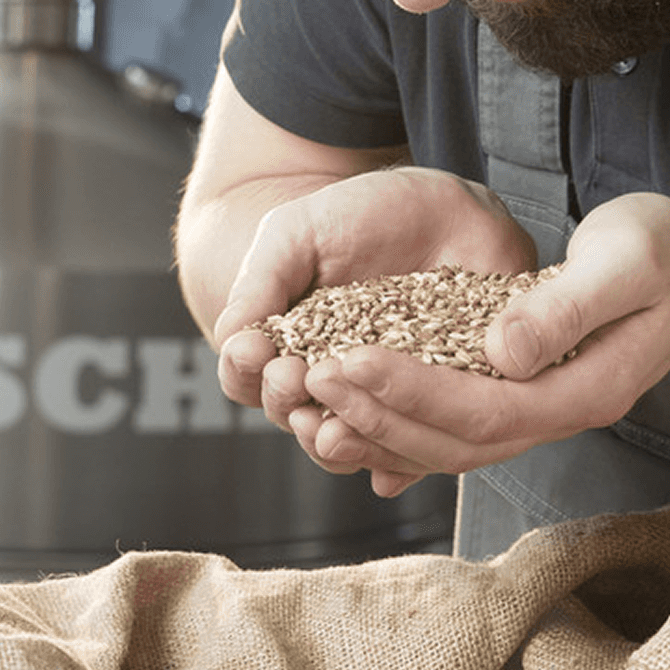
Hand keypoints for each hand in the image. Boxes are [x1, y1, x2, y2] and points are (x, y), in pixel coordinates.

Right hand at [211, 169, 534, 486]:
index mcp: (287, 346)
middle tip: (292, 374)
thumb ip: (259, 283)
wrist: (436, 200)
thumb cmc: (356, 215)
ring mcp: (384, 395)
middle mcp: (332, 380)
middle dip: (285, 401)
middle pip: (294, 419)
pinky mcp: (439, 401)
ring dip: (335, 440)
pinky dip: (403, 464)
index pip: (250, 380)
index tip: (254, 349)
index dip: (246, 371)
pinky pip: (419, 445)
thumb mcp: (296, 234)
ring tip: (332, 423)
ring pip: (352, 444)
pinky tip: (392, 469)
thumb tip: (230, 336)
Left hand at [295, 193, 669, 490]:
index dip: (411, 391)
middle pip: (456, 441)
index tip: (348, 358)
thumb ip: (567, 307)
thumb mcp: (629, 261)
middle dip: (378, 412)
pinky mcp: (525, 399)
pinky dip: (400, 422)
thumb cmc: (667, 254)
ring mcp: (543, 416)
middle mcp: (560, 417)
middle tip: (311, 375)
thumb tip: (502, 351)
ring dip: (380, 424)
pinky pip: (454, 429)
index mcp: (586, 391)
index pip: (484, 411)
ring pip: (449, 446)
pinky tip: (352, 404)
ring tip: (316, 388)